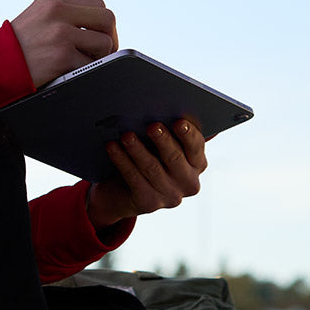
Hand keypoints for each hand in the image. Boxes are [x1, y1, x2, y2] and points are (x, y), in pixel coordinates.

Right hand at [10, 0, 117, 86]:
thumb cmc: (16, 46)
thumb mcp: (38, 18)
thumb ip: (66, 17)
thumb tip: (100, 30)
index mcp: (54, 0)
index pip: (97, 3)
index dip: (103, 23)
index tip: (99, 36)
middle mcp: (58, 12)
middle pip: (107, 19)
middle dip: (110, 38)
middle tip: (102, 53)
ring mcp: (61, 34)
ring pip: (104, 44)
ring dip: (97, 58)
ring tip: (80, 63)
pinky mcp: (62, 55)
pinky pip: (90, 65)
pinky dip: (83, 72)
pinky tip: (68, 72)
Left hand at [86, 119, 206, 230]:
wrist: (122, 192)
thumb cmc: (146, 157)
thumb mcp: (159, 145)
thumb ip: (168, 130)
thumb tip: (166, 106)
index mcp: (197, 164)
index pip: (196, 147)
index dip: (188, 134)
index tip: (179, 121)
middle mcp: (189, 182)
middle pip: (175, 158)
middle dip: (162, 140)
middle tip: (151, 125)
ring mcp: (170, 196)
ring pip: (152, 168)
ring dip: (137, 149)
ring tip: (126, 135)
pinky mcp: (149, 203)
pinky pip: (134, 178)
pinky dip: (122, 161)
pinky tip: (112, 147)